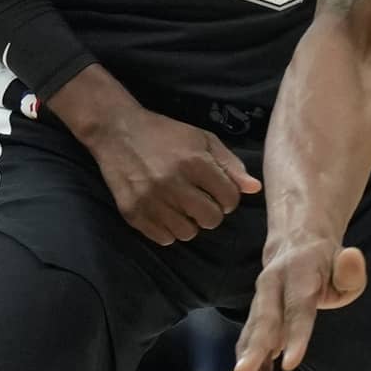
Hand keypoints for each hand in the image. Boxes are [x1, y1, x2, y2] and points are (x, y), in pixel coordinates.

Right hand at [47, 69, 259, 245]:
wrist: (117, 131)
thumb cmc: (165, 134)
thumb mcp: (202, 139)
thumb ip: (230, 164)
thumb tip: (254, 189)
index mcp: (195, 163)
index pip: (230, 199)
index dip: (228, 197)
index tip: (217, 191)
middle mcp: (173, 183)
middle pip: (211, 220)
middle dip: (211, 212)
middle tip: (200, 200)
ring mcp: (151, 200)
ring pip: (188, 233)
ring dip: (189, 222)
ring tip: (180, 205)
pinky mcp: (133, 212)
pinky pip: (164, 239)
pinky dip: (168, 229)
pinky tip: (164, 211)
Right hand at [232, 236, 367, 370]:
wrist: (295, 245)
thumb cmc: (327, 264)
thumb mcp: (345, 263)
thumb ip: (350, 270)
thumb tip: (352, 257)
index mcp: (297, 273)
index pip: (297, 308)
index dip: (294, 335)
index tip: (290, 364)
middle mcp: (271, 288)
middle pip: (263, 323)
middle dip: (253, 351)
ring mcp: (261, 304)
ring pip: (251, 338)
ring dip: (247, 368)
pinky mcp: (257, 320)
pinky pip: (252, 348)